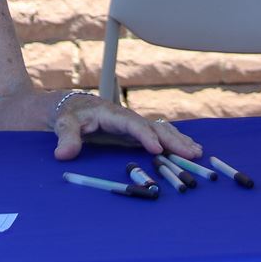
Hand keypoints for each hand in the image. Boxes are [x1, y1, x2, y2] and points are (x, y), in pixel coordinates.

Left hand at [50, 93, 202, 162]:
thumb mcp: (63, 124)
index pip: (132, 124)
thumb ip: (66, 137)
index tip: (157, 149)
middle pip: (154, 127)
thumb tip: (63, 154)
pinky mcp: (135, 133)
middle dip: (173, 140)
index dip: (145, 136)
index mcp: (112, 114)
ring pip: (161, 131)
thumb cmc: (69, 115)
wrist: (71, 107)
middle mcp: (127, 118)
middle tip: (191, 153)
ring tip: (197, 152)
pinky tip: (189, 150)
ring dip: (179, 141)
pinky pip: (158, 136)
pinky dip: (174, 142)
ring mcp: (133, 126)